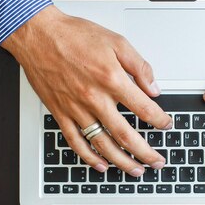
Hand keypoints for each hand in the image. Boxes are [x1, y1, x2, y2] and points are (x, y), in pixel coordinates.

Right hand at [1, 6, 171, 176]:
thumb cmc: (74, 35)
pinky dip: (89, 157)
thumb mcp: (116, 41)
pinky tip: (101, 165)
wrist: (38, 35)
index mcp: (111, 79)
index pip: (144, 109)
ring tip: (136, 170)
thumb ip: (138, 66)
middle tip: (158, 161)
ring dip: (122, 161)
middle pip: (126, 135)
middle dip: (146, 152)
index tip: (166, 125)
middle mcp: (95, 98)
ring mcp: (76, 109)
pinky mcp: (60, 113)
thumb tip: (153, 88)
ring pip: (103, 144)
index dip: (159, 120)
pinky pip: (76, 142)